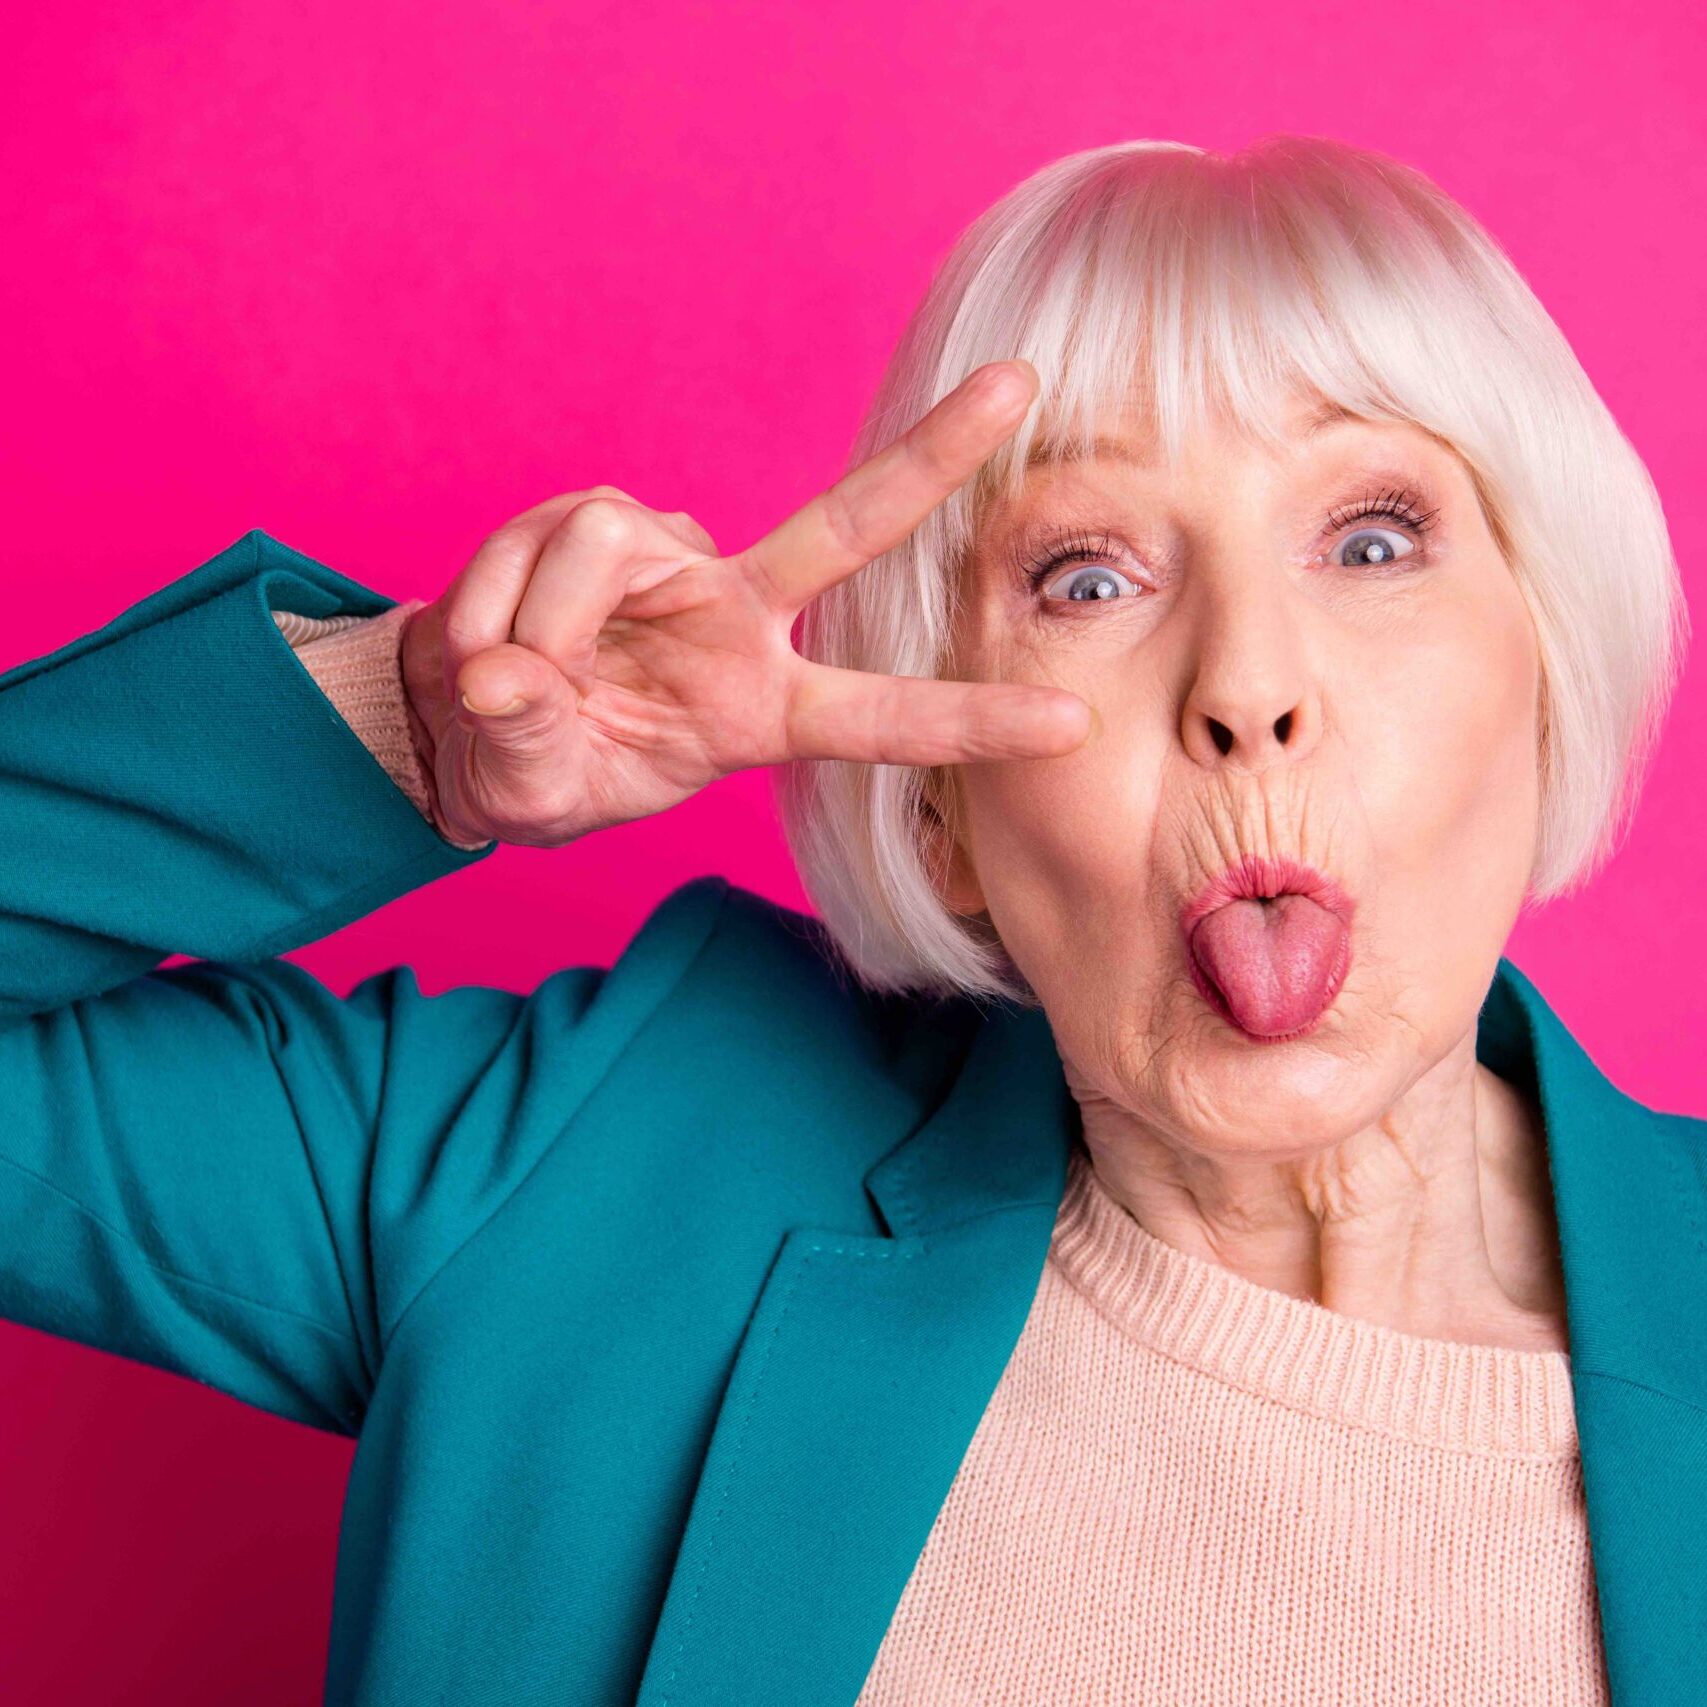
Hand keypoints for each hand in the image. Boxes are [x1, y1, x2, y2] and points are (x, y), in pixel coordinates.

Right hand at [399, 360, 1091, 848]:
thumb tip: (507, 678)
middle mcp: (735, 618)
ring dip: (542, 627)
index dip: (970, 722)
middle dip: (932, 455)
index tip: (1072, 726)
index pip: (878, 717)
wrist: (470, 719)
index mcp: (759, 711)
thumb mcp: (538, 787)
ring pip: (612, 547)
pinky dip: (494, 604)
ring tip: (504, 679)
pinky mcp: (601, 519)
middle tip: (1022, 381)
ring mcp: (671, 558)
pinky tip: (485, 639)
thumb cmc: (537, 764)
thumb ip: (530, 744)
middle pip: (846, 527)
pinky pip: (547, 542)